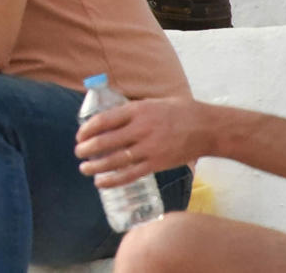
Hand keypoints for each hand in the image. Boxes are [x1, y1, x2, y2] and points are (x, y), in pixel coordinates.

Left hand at [75, 96, 211, 188]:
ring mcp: (149, 148)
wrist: (207, 128)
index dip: (87, 129)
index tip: (80, 135)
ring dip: (95, 165)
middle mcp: (141, 129)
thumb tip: (110, 118)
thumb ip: (132, 110)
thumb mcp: (153, 102)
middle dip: (87, 148)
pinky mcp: (156, 164)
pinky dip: (112, 180)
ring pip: (115, 160)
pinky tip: (100, 182)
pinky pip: (130, 174)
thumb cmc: (180, 112)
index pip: (104, 120)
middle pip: (106, 141)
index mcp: (138, 110)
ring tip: (84, 168)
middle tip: (78, 152)